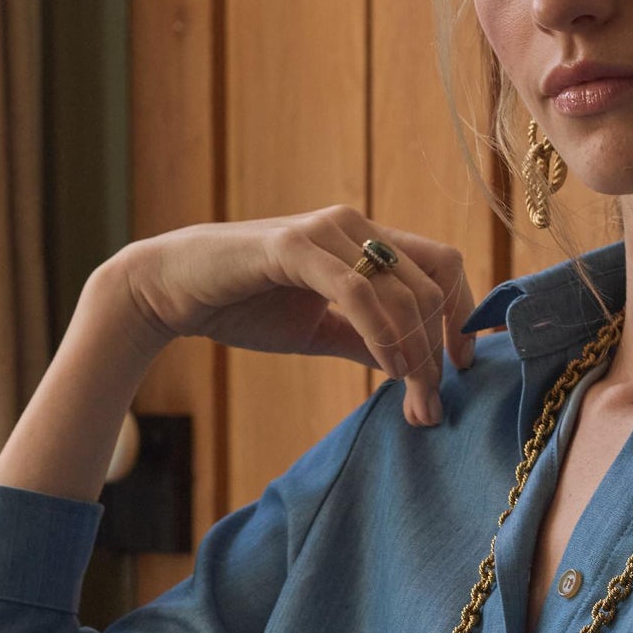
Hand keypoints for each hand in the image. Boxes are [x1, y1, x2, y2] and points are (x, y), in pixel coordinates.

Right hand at [115, 208, 477, 427]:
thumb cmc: (240, 306)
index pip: (442, 265)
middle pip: (432, 283)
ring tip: (415, 400)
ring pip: (403, 290)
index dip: (462, 314)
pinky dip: (384, 334)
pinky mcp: (294, 247)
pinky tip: (388, 370)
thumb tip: (409, 365)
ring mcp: (326, 232)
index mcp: (363, 240)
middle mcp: (353, 226)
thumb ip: (365, 339)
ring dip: (417, 353)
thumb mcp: (318, 329)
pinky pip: (359, 292)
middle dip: (439, 351)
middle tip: (431, 406)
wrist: (170, 290)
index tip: (461, 366)